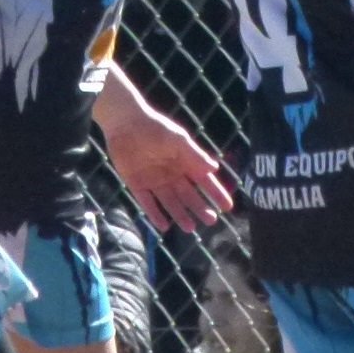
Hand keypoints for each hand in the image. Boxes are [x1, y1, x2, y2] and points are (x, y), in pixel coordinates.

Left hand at [106, 106, 233, 231]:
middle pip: (188, 195)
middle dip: (200, 207)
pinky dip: (155, 215)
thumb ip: (195, 155)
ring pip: (170, 202)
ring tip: (190, 229)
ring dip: (180, 215)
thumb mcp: (178, 140)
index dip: (216, 193)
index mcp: (184, 162)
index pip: (204, 181)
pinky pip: (148, 203)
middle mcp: (172, 174)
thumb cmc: (156, 128)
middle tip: (211, 221)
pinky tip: (164, 226)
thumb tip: (215, 168)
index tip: (227, 206)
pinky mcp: (137, 185)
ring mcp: (155, 181)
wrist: (125, 123)